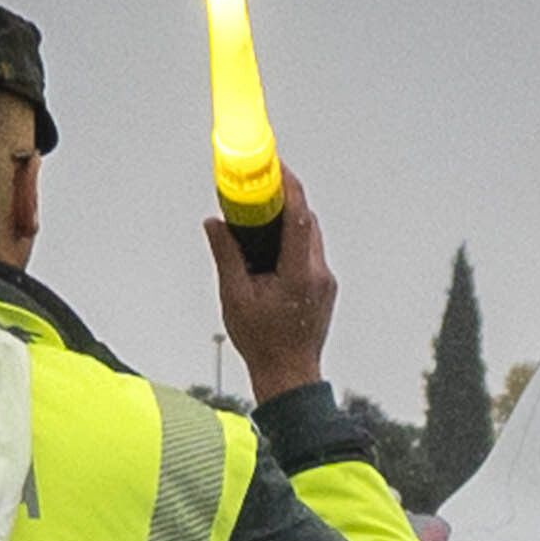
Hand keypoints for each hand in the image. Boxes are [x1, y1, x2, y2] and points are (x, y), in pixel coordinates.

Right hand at [211, 184, 335, 400]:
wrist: (289, 376)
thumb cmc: (262, 343)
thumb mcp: (235, 298)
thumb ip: (226, 255)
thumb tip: (214, 222)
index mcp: (300, 274)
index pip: (299, 217)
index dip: (289, 186)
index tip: (275, 165)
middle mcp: (319, 273)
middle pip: (307, 221)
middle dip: (286, 197)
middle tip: (261, 182)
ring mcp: (325, 280)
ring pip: (311, 234)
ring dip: (290, 218)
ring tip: (261, 209)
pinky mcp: (324, 287)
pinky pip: (310, 251)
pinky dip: (293, 238)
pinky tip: (271, 241)